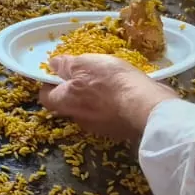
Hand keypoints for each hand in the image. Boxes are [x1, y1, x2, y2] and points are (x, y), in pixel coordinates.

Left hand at [38, 54, 178, 145]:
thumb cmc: (112, 83)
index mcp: (67, 102)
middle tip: (88, 75)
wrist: (147, 107)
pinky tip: (124, 93)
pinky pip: (110, 115)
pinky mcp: (119, 130)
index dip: (49, 85)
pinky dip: (113, 105)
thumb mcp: (85, 64)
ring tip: (109, 81)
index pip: (46, 97)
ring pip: (90, 111)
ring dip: (96, 98)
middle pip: (69, 104)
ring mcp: (100, 127)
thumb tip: (52, 65)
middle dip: (75, 90)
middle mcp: (80, 118)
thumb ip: (66, 65)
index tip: (58, 74)